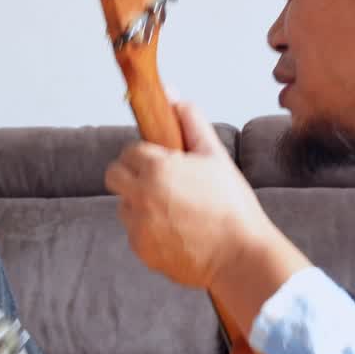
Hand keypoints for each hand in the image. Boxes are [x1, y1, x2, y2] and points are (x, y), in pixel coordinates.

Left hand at [104, 101, 269, 289]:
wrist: (240, 256)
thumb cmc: (232, 206)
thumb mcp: (215, 156)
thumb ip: (191, 122)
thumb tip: (173, 96)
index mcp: (156, 168)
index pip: (130, 150)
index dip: (147, 155)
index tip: (163, 163)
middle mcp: (140, 196)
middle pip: (114, 175)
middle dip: (132, 174)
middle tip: (159, 182)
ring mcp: (137, 224)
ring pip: (123, 204)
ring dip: (139, 203)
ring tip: (174, 209)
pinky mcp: (140, 249)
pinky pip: (134, 231)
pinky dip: (148, 229)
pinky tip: (176, 231)